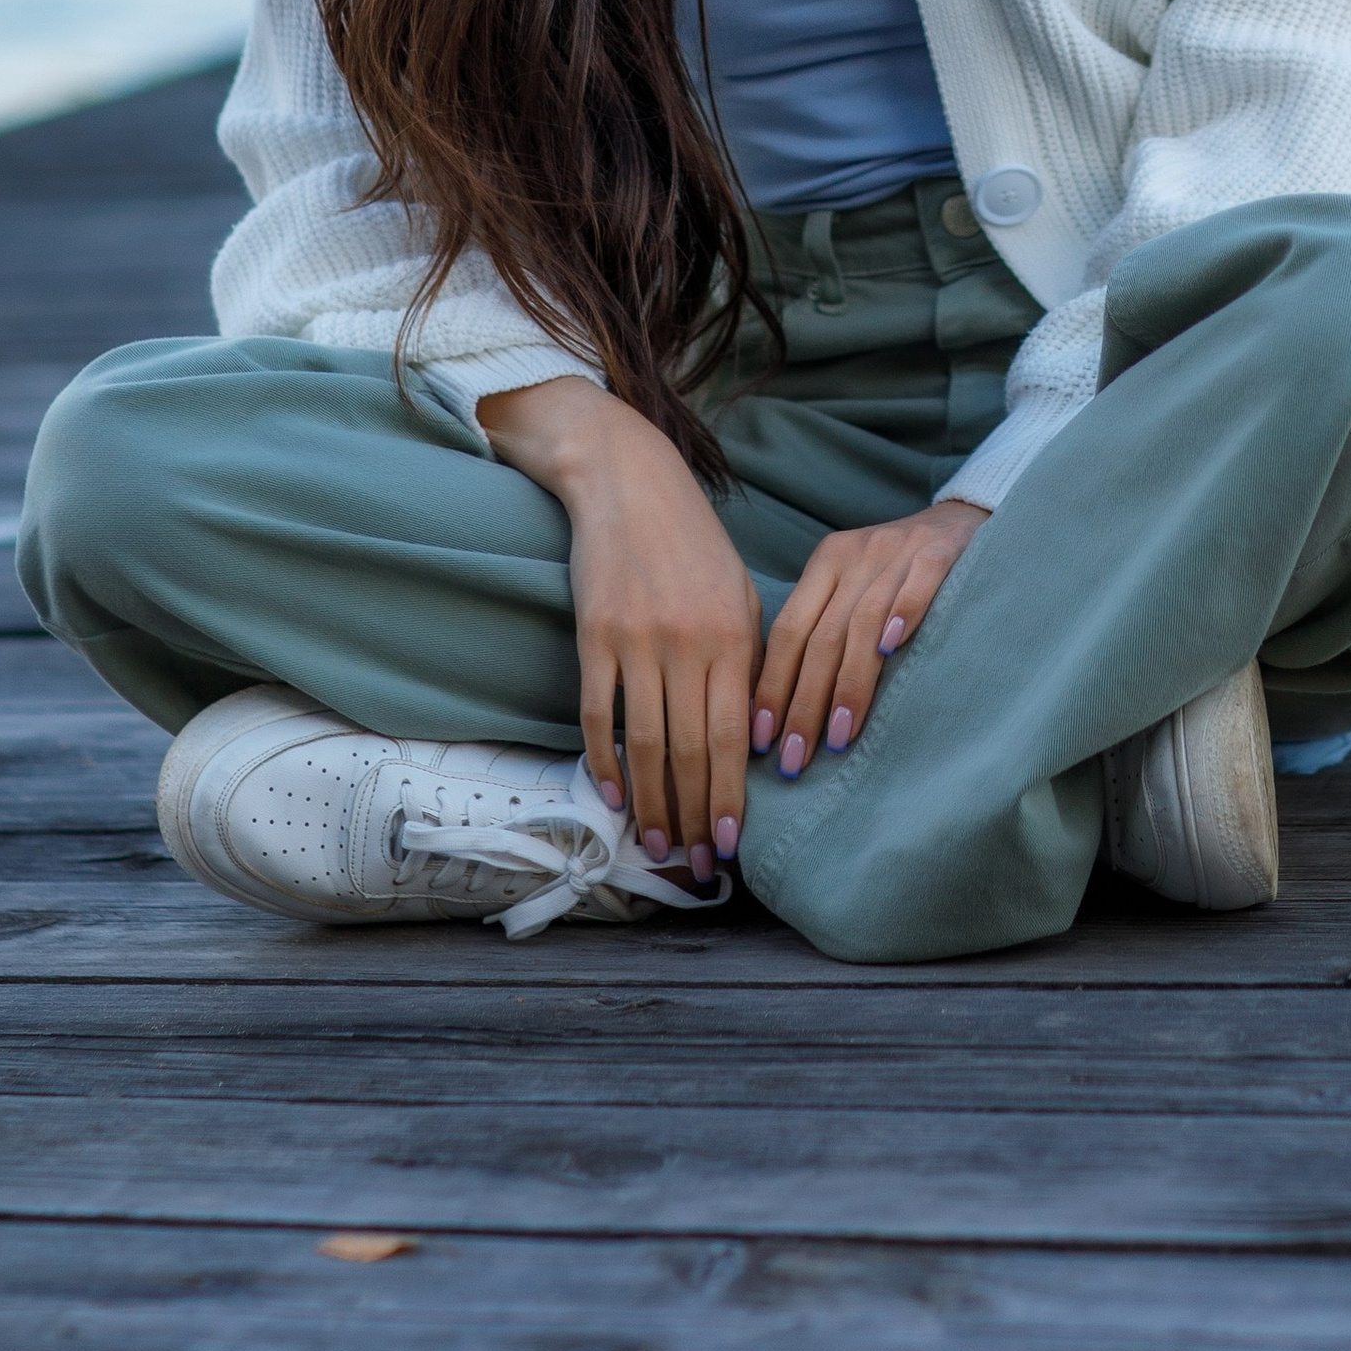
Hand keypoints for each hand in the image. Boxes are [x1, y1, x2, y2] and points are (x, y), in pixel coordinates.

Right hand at [481, 379, 761, 881]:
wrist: (630, 484)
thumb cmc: (694, 545)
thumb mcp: (739, 593)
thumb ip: (748, 661)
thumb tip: (754, 739)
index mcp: (734, 635)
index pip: (735, 736)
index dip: (731, 797)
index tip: (731, 845)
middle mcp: (688, 643)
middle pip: (691, 751)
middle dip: (694, 816)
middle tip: (694, 866)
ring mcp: (638, 640)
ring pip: (646, 744)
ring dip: (652, 805)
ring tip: (657, 847)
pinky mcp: (595, 636)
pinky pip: (600, 714)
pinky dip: (606, 762)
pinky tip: (616, 796)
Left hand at [754, 496, 988, 775]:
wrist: (966, 517)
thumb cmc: (900, 569)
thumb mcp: (853, 584)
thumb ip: (824, 626)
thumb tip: (783, 705)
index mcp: (827, 562)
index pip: (789, 630)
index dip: (773, 685)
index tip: (762, 739)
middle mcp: (856, 554)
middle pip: (821, 636)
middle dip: (804, 703)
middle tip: (794, 760)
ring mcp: (898, 552)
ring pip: (864, 622)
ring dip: (849, 684)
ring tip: (838, 737)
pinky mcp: (941, 552)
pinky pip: (919, 584)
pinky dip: (903, 615)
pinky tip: (891, 653)